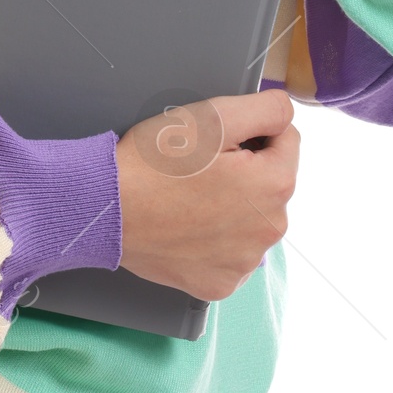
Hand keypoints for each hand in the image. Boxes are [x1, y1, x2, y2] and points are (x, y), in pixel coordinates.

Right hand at [115, 90, 298, 300]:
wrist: (106, 209)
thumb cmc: (153, 164)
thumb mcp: (212, 116)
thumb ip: (267, 108)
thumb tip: (286, 115)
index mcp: (275, 185)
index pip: (286, 141)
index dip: (251, 133)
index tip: (217, 143)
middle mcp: (270, 230)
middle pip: (270, 183)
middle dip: (244, 171)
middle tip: (198, 169)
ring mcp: (244, 263)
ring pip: (250, 219)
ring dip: (231, 206)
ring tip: (189, 198)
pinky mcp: (220, 284)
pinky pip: (230, 253)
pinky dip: (214, 240)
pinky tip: (187, 227)